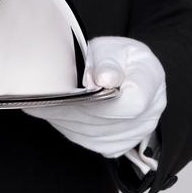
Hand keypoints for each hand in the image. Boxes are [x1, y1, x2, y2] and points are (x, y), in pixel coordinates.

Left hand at [22, 36, 165, 158]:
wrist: (125, 70)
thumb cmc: (116, 56)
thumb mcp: (113, 48)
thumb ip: (109, 62)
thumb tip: (105, 79)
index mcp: (151, 79)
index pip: (132, 101)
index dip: (102, 99)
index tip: (74, 89)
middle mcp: (150, 111)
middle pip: (108, 121)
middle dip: (73, 109)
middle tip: (41, 99)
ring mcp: (136, 132)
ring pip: (97, 135)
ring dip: (67, 121)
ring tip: (41, 106)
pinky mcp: (119, 144)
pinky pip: (92, 142)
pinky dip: (70, 129)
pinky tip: (53, 114)